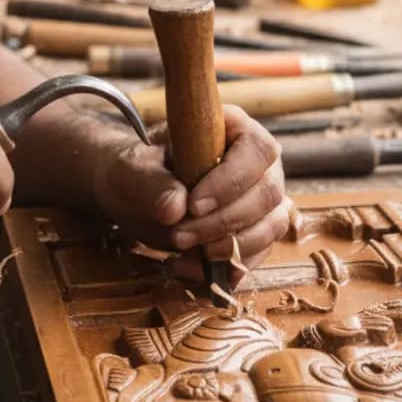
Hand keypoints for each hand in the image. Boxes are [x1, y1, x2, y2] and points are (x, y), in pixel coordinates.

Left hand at [92, 106, 288, 281]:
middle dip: (224, 222)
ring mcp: (260, 201)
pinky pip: (255, 256)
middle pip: (268, 194)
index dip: (232, 181)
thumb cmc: (136, 171)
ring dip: (230, 248)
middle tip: (179, 236)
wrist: (132, 196)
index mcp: (233, 130)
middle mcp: (257, 165)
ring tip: (183, 253)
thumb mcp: (131, 170)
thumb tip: (175, 206)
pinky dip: (224, 270)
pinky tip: (185, 268)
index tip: (193, 205)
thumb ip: (150, 182)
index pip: (257, 150)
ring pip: (271, 227)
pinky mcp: (253, 234)